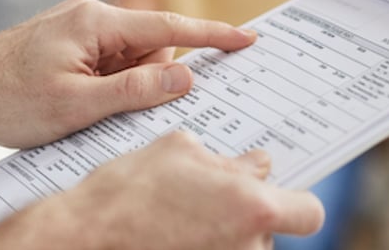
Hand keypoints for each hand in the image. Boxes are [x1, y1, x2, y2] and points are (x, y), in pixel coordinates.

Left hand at [0, 0, 256, 146]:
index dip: (213, 35)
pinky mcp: (69, 43)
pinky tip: (76, 107)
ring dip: (121, 89)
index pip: (170, 27)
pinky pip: (108, 64)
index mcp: (97, 23)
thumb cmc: (7, 99)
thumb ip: (136, 91)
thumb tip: (185, 76)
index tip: (249, 39)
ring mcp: (79, 28)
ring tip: (79, 112)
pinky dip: (105, 87)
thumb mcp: (76, 106)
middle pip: (150, 49)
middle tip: (112, 112)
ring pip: (129, 60)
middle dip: (146, 83)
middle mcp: (92, 17)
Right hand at [0, 132, 324, 249]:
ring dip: (221, 235)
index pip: (308, 213)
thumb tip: (256, 165)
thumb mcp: (178, 149)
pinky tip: (171, 237)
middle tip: (205, 199)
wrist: (80, 240)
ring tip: (178, 220)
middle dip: (243, 215)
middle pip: (269, 232)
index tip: (277, 195)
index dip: (294, 202)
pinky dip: (199, 247)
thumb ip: (227, 159)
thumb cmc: (126, 193)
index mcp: (252, 208)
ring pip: (240, 248)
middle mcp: (248, 249)